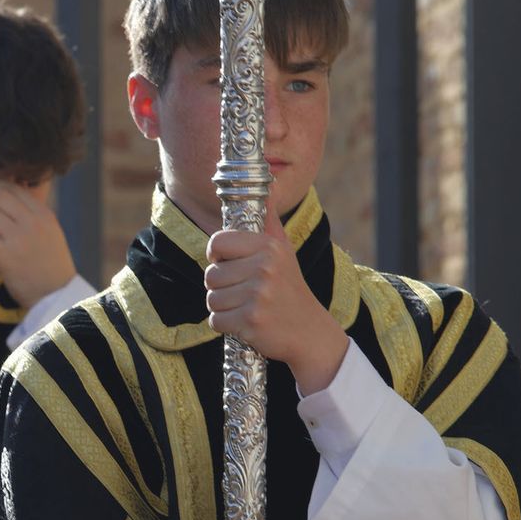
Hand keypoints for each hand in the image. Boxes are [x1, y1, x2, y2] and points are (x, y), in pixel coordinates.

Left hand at [0, 181, 76, 307]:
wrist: (57, 296)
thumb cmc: (52, 268)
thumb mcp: (51, 235)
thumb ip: (35, 219)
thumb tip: (14, 205)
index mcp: (44, 215)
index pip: (15, 189)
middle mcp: (32, 223)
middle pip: (0, 196)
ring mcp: (18, 239)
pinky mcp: (5, 257)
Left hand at [204, 229, 347, 391]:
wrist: (310, 332)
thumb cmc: (289, 289)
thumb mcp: (283, 251)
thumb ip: (270, 221)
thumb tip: (269, 186)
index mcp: (269, 247)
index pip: (217, 242)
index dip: (217, 256)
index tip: (228, 265)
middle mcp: (265, 268)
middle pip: (211, 275)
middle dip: (221, 287)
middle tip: (244, 293)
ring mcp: (258, 295)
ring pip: (211, 299)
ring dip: (223, 307)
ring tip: (246, 307)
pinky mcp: (251, 321)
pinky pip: (216, 320)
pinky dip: (226, 326)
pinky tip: (245, 323)